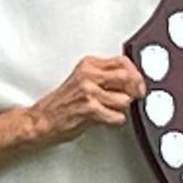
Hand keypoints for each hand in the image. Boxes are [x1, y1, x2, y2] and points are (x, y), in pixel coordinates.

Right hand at [28, 55, 145, 146]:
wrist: (42, 120)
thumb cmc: (63, 104)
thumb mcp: (84, 81)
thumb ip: (105, 77)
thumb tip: (133, 81)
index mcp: (88, 65)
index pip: (122, 61)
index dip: (136, 74)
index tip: (139, 84)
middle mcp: (88, 75)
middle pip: (127, 77)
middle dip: (135, 90)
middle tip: (134, 97)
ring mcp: (88, 91)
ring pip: (124, 100)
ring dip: (121, 109)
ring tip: (109, 110)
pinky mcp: (89, 109)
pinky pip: (117, 116)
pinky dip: (115, 121)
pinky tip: (104, 119)